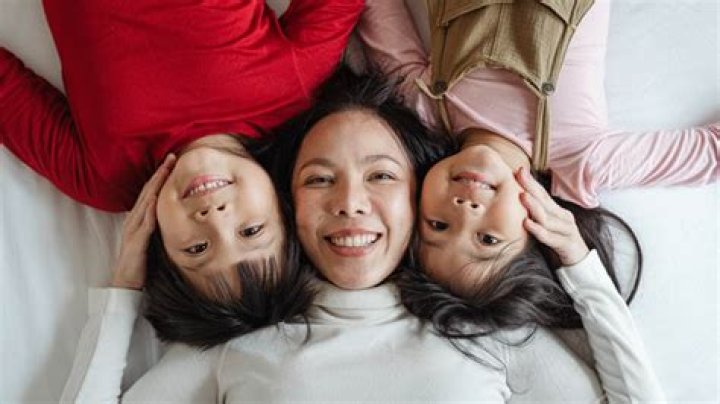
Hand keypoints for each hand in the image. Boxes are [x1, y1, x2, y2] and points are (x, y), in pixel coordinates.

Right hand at [111, 154, 175, 288]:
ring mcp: (134, 230)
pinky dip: (150, 211)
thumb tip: (175, 214)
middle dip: (159, 174)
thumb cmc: (141, 261)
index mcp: (139, 218)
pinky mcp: (136, 243)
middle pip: (148, 192)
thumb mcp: (152, 238)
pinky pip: (145, 224)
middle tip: (170, 157)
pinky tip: (157, 200)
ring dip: (156, 186)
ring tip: (165, 171)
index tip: (172, 162)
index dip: (160, 176)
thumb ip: (159, 225)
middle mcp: (134, 220)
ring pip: (146, 203)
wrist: (126, 282)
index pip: (151, 192)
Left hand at [516, 167, 588, 265]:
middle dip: (531, 187)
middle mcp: (563, 217)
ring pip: (548, 217)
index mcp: (558, 211)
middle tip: (519, 175)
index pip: (542, 194)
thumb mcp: (548, 226)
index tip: (518, 170)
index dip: (531, 182)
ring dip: (534, 207)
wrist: (580, 261)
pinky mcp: (566, 244)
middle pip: (545, 201)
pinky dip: (538, 230)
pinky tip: (527, 223)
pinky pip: (550, 237)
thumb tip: (518, 202)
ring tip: (522, 196)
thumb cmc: (559, 241)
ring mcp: (566, 230)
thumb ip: (537, 215)